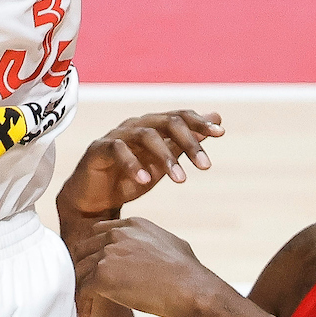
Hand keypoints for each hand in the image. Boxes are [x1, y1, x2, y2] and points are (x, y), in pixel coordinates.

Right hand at [56, 110, 224, 224]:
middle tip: (205, 166)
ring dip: (166, 157)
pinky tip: (145, 181)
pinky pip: (118, 150)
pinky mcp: (99, 149)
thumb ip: (187, 142)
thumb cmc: (131, 177)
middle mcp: (137, 125)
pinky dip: (133, 164)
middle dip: (190, 143)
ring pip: (147, 136)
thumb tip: (218, 119)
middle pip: (168, 122)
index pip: (180, 116)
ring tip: (180, 180)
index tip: (220, 134)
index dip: (200, 122)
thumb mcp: (165, 162)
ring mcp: (117, 135)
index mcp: (153, 126)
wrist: (95, 200)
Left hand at [69, 216, 226, 316]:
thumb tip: (150, 251)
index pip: (98, 233)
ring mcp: (108, 253)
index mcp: (132, 225)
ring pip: (79, 271)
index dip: (93, 252)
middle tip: (83, 289)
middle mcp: (117, 234)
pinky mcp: (103, 275)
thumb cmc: (188, 272)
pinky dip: (81, 304)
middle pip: (83, 250)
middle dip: (82, 269)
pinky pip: (82, 290)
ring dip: (80, 289)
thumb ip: (150, 242)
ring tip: (83, 306)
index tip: (92, 269)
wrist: (192, 288)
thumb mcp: (169, 243)